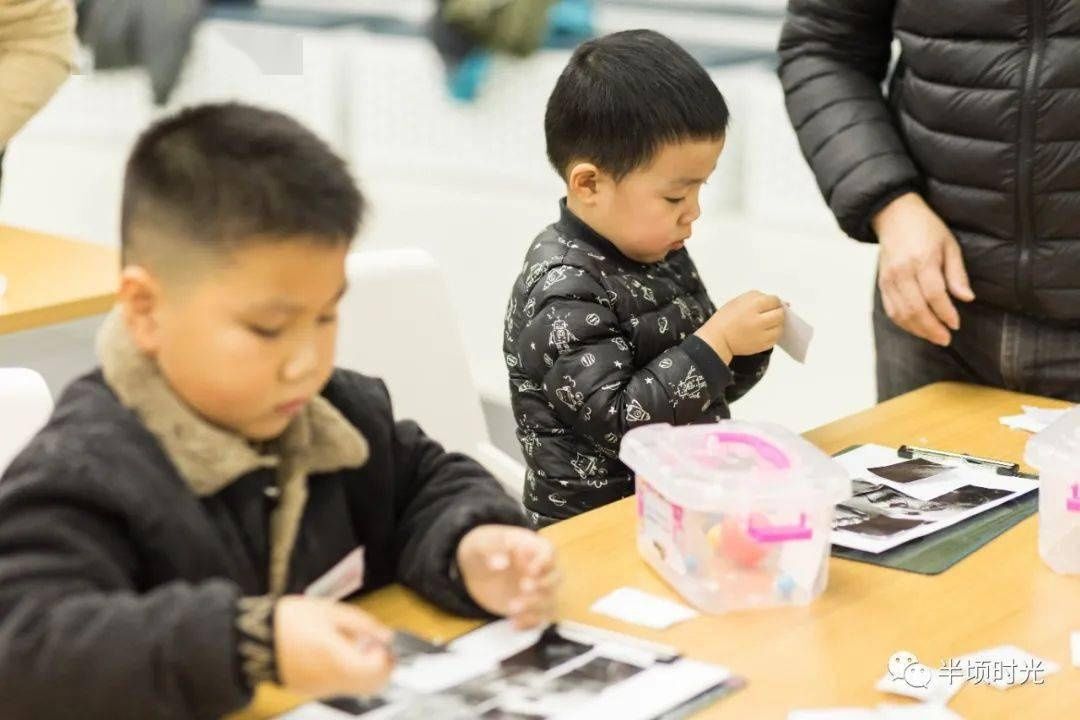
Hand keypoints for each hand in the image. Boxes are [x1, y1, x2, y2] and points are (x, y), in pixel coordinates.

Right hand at [274, 596, 393, 697]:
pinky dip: (348, 674)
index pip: (381, 673)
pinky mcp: (312, 690)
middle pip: (374, 687)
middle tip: (374, 646)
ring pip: (359, 689)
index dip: (388, 656)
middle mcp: (333, 682)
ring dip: (366, 670)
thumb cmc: (289, 622)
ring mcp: (322, 690)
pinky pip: (340, 687)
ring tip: (353, 647)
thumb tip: (386, 635)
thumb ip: (363, 624)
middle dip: (381, 667)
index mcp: (340, 661)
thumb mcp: (331, 612)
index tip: (382, 642)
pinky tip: (336, 654)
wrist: (255, 638)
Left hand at [456, 525, 559, 628]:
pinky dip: (530, 623)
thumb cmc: (486, 547)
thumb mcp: (484, 543)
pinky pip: (539, 618)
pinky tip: (514, 624)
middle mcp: (541, 569)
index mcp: (533, 547)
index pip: (549, 553)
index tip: (530, 570)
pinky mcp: (530, 607)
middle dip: (544, 585)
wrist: (477, 566)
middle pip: (556, 577)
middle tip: (523, 587)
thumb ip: (493, 549)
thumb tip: (499, 563)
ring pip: (550, 600)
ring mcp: (537, 590)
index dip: (544, 562)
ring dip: (535, 606)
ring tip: (511, 608)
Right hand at [696, 291, 784, 361]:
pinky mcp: (762, 345)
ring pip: (780, 327)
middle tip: (766, 314)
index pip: (775, 300)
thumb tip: (785, 302)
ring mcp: (762, 334)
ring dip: (775, 324)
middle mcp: (759, 319)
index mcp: (753, 305)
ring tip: (763, 324)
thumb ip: (760, 297)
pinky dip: (772, 334)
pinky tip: (761, 332)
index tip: (766, 305)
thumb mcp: (739, 300)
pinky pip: (775, 338)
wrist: (717, 338)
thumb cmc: (726, 319)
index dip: (772, 302)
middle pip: (780, 313)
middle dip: (776, 312)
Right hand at [873, 192, 974, 345]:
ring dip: (918, 330)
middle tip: (946, 339)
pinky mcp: (882, 284)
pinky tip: (917, 328)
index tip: (956, 324)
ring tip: (934, 337)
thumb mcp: (949, 245)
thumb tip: (967, 298)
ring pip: (902, 313)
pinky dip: (904, 323)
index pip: (934, 295)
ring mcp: (889, 279)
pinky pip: (891, 310)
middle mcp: (902, 272)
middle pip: (916, 308)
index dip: (946, 313)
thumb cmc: (927, 228)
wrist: (894, 215)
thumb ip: (957, 273)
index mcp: (922, 260)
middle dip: (932, 328)